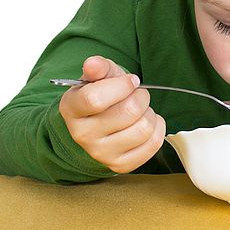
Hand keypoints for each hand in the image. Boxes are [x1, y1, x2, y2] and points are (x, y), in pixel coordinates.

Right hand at [58, 55, 165, 173]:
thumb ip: (99, 67)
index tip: (130, 81)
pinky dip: (157, 129)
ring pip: (144, 128)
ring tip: (139, 111)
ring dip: (149, 114)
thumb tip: (93, 64)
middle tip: (136, 95)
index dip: (122, 85)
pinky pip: (154, 144)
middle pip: (129, 111)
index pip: (95, 98)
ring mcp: (101, 153)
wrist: (96, 125)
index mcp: (72, 108)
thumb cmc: (100, 96)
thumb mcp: (98, 77)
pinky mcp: (120, 165)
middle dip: (141, 97)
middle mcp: (82, 135)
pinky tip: (145, 123)